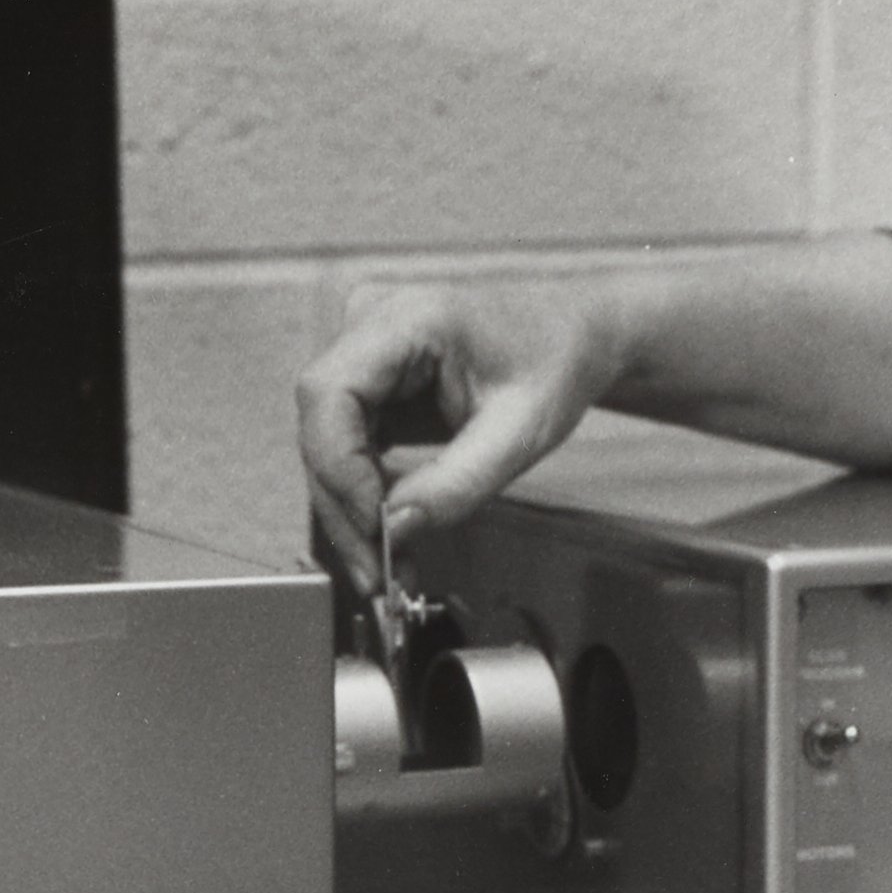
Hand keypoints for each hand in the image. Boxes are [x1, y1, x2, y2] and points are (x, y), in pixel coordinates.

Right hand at [294, 276, 622, 598]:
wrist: (571, 337)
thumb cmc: (554, 366)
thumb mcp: (520, 432)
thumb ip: (457, 484)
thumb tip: (392, 531)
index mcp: (405, 318)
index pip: (329, 392)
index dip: (338, 464)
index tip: (374, 524)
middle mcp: (369, 325)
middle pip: (320, 425)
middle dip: (343, 506)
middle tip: (376, 574)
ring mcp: (363, 352)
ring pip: (325, 443)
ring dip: (350, 510)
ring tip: (386, 567)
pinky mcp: (369, 383)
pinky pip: (346, 445)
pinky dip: (363, 494)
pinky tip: (388, 533)